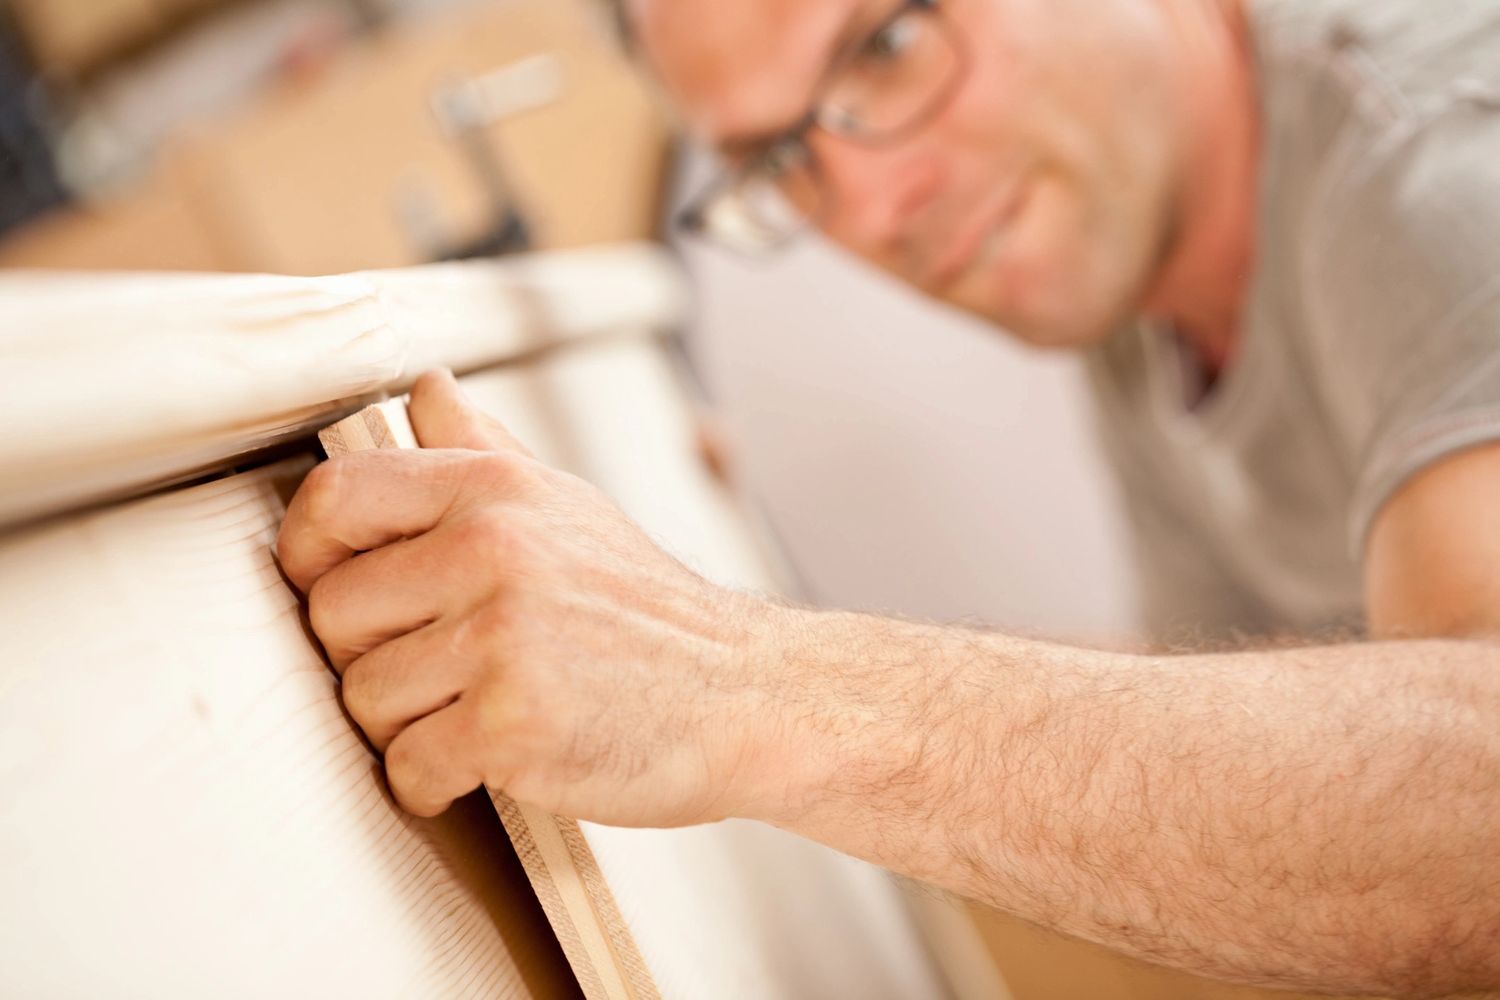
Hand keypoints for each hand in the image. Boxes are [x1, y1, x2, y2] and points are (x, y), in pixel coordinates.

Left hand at [276, 370, 783, 822]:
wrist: (741, 691)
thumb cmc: (649, 610)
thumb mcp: (568, 508)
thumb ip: (482, 451)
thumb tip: (426, 389)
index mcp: (494, 491)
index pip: (334, 499)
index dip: (306, 553)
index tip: (325, 587)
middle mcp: (491, 550)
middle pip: (333, 615)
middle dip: (369, 658)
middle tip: (432, 673)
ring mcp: (502, 637)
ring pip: (365, 698)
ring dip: (405, 725)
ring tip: (468, 714)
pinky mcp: (512, 724)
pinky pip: (410, 766)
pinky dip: (434, 781)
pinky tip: (478, 764)